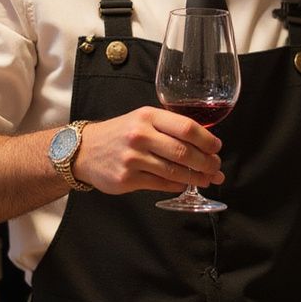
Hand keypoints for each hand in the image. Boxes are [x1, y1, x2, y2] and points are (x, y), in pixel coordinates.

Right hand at [73, 107, 224, 195]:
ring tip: (208, 179)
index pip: (186, 128)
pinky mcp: (127, 179)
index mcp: (148, 116)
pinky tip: (185, 184)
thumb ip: (169, 127)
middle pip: (184, 152)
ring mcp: (133, 158)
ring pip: (175, 171)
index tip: (217, 147)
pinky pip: (161, 184)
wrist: (84, 151)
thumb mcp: (142, 120)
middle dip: (206, 162)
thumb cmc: (120, 134)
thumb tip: (204, 144)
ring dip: (197, 177)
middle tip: (216, 167)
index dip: (207, 140)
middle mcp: (140, 135)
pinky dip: (178, 185)